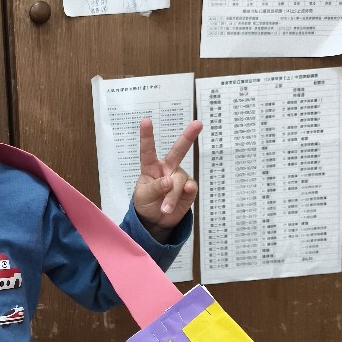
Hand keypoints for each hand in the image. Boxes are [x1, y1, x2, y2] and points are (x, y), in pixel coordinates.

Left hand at [132, 118, 201, 239]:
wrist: (156, 221)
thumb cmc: (146, 203)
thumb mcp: (143, 196)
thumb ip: (155, 187)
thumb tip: (170, 181)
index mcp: (151, 167)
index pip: (148, 150)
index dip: (147, 135)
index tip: (146, 120)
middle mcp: (167, 168)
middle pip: (179, 151)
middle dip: (188, 136)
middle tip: (198, 123)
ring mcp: (179, 177)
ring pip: (179, 181)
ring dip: (172, 196)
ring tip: (164, 209)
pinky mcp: (189, 189)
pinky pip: (189, 188)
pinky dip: (185, 193)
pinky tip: (186, 192)